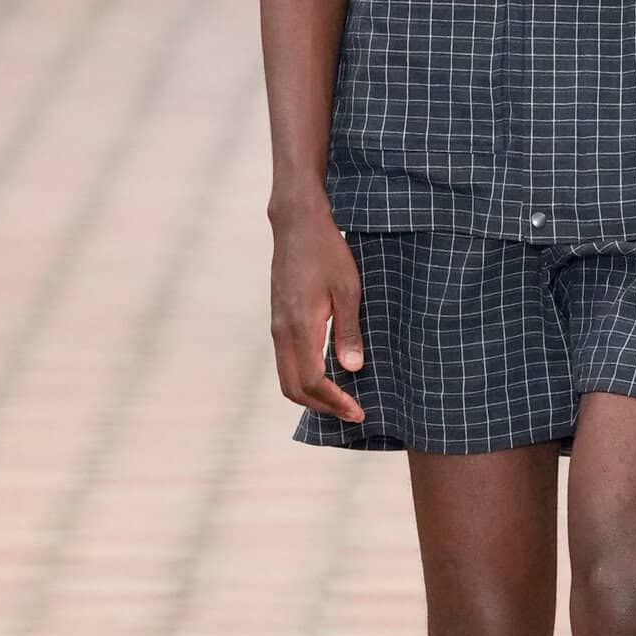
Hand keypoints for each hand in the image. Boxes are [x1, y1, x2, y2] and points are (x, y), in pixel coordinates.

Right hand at [269, 200, 366, 423]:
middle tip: (352, 413)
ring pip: (286, 376)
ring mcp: (277, 326)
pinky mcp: (278, 319)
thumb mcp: (348, 288)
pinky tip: (328, 373)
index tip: (358, 411)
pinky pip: (286, 361)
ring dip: (311, 395)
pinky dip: (304, 378)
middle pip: (293, 388)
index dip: (335, 402)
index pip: (312, 381)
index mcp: (300, 326)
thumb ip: (349, 330)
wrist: (297, 223)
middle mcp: (282, 331)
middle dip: (322, 407)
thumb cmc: (327, 251)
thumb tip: (352, 369)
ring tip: (342, 399)